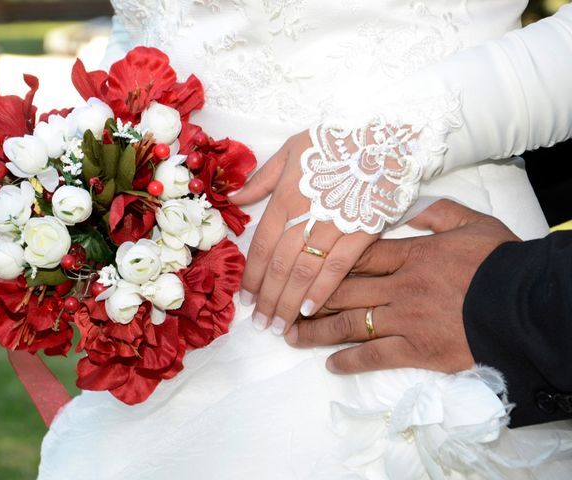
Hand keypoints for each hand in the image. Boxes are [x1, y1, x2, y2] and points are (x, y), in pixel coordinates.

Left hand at [229, 131, 375, 334]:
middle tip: (260, 323)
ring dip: (289, 302)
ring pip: (305, 271)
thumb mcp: (291, 149)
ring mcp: (334, 227)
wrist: (385, 140)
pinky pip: (338, 268)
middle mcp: (305, 216)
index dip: (252, 275)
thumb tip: (234, 199)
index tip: (245, 299)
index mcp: (286, 197)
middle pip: (280, 266)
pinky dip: (322, 290)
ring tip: (279, 326)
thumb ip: (262, 178)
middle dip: (268, 298)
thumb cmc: (335, 143)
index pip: (263, 246)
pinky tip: (310, 310)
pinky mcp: (361, 233)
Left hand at [285, 199, 519, 373]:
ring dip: (315, 331)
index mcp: (410, 253)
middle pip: (341, 290)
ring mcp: (404, 319)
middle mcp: (398, 285)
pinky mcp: (416, 350)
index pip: (356, 255)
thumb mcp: (473, 224)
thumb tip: (409, 205)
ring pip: (349, 323)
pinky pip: (374, 355)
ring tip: (290, 336)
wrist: (526, 305)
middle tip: (279, 305)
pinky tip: (331, 365)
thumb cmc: (500, 263)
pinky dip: (350, 361)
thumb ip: (438, 212)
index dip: (324, 260)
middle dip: (306, 297)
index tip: (299, 264)